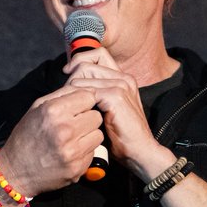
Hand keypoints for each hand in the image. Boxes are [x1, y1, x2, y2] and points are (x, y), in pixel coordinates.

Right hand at [0, 85, 104, 196]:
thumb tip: (84, 86)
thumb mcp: (36, 109)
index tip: (77, 108)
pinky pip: (93, 152)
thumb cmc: (25, 137)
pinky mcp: (77, 167)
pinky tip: (69, 152)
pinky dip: (84, 151)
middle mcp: (64, 130)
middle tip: (73, 125)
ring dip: (88, 136)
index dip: (83, 102)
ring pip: (98, 135)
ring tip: (72, 139)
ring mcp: (72, 151)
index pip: (89, 96)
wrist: (15, 172)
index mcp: (53, 111)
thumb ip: (60, 95)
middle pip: (96, 116)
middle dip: (86, 119)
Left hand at [62, 49, 172, 179]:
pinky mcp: (116, 96)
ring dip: (71, 94)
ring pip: (81, 78)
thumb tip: (70, 85)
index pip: (97, 55)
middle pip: (84, 65)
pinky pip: (85, 92)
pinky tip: (77, 116)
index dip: (79, 61)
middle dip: (71, 82)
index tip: (67, 73)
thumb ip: (94, 95)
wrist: (139, 152)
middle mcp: (122, 78)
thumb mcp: (105, 111)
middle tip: (67, 102)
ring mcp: (120, 85)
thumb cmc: (120, 137)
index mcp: (121, 78)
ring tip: (72, 112)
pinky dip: (77, 103)